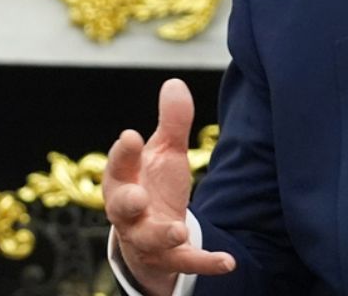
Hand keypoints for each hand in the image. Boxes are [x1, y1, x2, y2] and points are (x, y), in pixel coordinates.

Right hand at [104, 79, 234, 294]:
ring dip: (164, 235)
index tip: (130, 135)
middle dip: (128, 203)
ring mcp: (146, 237)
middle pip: (121, 208)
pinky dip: (205, 263)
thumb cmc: (152, 185)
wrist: (150, 234)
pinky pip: (185, 263)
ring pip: (149, 239)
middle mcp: (129, 212)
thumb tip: (175, 82)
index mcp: (124, 180)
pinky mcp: (169, 257)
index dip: (122, 152)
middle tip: (137, 197)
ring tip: (180, 230)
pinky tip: (228, 262)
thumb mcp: (164, 153)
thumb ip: (172, 123)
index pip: (118, 166)